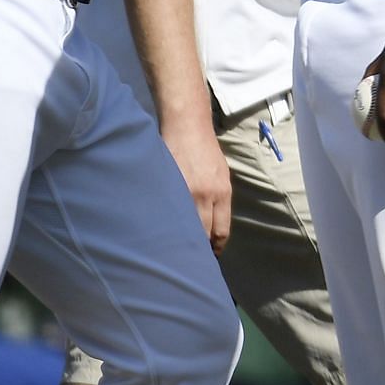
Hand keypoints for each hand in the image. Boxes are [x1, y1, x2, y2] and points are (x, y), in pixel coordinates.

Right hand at [162, 117, 231, 252]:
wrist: (187, 126)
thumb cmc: (206, 150)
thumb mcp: (222, 174)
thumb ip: (219, 199)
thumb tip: (213, 225)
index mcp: (222, 193)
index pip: (221, 231)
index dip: (215, 247)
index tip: (210, 254)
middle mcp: (204, 195)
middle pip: (202, 234)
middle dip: (198, 249)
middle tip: (192, 258)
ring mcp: (184, 192)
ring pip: (183, 227)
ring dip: (181, 239)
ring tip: (176, 249)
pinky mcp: (167, 186)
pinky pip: (166, 212)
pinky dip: (165, 223)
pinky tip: (162, 229)